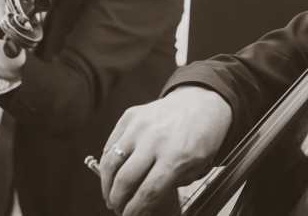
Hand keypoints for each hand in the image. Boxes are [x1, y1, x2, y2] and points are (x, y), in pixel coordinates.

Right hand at [100, 86, 232, 215]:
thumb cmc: (201, 135)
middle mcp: (155, 139)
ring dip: (106, 184)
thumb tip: (145, 201)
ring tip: (110, 194)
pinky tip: (112, 173)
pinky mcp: (130, 116)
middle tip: (118, 208)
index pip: (148, 191)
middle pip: (125, 179)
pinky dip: (107, 162)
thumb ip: (171, 184)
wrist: (200, 102)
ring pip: (110, 162)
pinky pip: (110, 144)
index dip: (135, 210)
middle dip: (117, 201)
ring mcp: (140, 125)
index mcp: (176, 155)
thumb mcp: (196, 166)